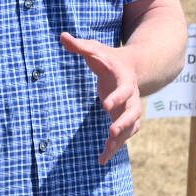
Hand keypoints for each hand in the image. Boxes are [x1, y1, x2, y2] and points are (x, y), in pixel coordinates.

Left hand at [60, 31, 142, 164]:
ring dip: (120, 140)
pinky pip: (123, 137)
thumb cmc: (108, 59)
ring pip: (130, 129)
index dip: (117, 97)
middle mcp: (132, 98)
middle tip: (111, 132)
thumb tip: (62, 35)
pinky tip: (102, 159)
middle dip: (123, 123)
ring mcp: (130, 111)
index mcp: (125, 80)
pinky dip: (114, 148)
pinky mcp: (124, 120)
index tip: (105, 105)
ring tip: (106, 150)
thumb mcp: (96, 50)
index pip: (125, 90)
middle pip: (133, 113)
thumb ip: (80, 46)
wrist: (130, 68)